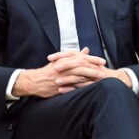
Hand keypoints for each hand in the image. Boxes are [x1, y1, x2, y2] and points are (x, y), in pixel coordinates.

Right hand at [11, 49, 127, 97]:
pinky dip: (81, 87)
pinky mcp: (60, 86)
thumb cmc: (49, 70)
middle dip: (93, 68)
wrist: (34, 81)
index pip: (81, 58)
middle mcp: (63, 67)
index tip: (102, 61)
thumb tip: (86, 50)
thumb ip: (75, 55)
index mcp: (64, 60)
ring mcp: (61, 77)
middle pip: (81, 66)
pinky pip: (72, 86)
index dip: (93, 59)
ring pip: (78, 76)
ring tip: (100, 79)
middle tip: (104, 70)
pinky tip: (89, 88)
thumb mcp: (61, 60)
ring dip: (90, 77)